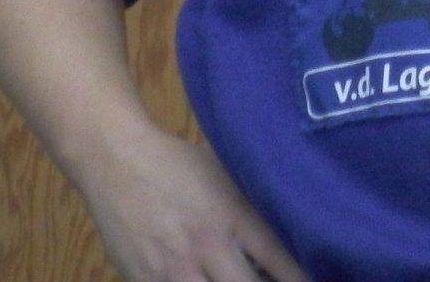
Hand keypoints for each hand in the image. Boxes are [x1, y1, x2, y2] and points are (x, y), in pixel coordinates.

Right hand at [74, 124, 306, 281]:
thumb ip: (251, 209)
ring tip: (236, 281)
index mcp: (231, 215)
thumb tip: (288, 236)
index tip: (315, 281)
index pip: (278, 260)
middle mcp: (205, 247)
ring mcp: (171, 270)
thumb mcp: (225, 177)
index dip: (299, 278)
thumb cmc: (178, 164)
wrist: (114, 160)